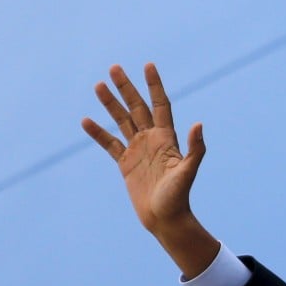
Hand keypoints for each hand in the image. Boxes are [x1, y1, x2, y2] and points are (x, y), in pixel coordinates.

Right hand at [83, 63, 217, 276]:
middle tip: (114, 67)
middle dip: (127, 88)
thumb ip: (195, 149)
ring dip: (110, 104)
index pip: (160, 105)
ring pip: (121, 121)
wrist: (165, 219)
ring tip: (98, 85)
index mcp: (167, 138)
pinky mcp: (125, 164)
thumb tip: (199, 124)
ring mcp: (137, 150)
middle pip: (137, 107)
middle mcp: (151, 140)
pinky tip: (86, 120)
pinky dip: (98, 133)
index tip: (148, 65)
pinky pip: (109, 143)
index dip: (154, 86)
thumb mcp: (188, 172)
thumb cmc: (178, 198)